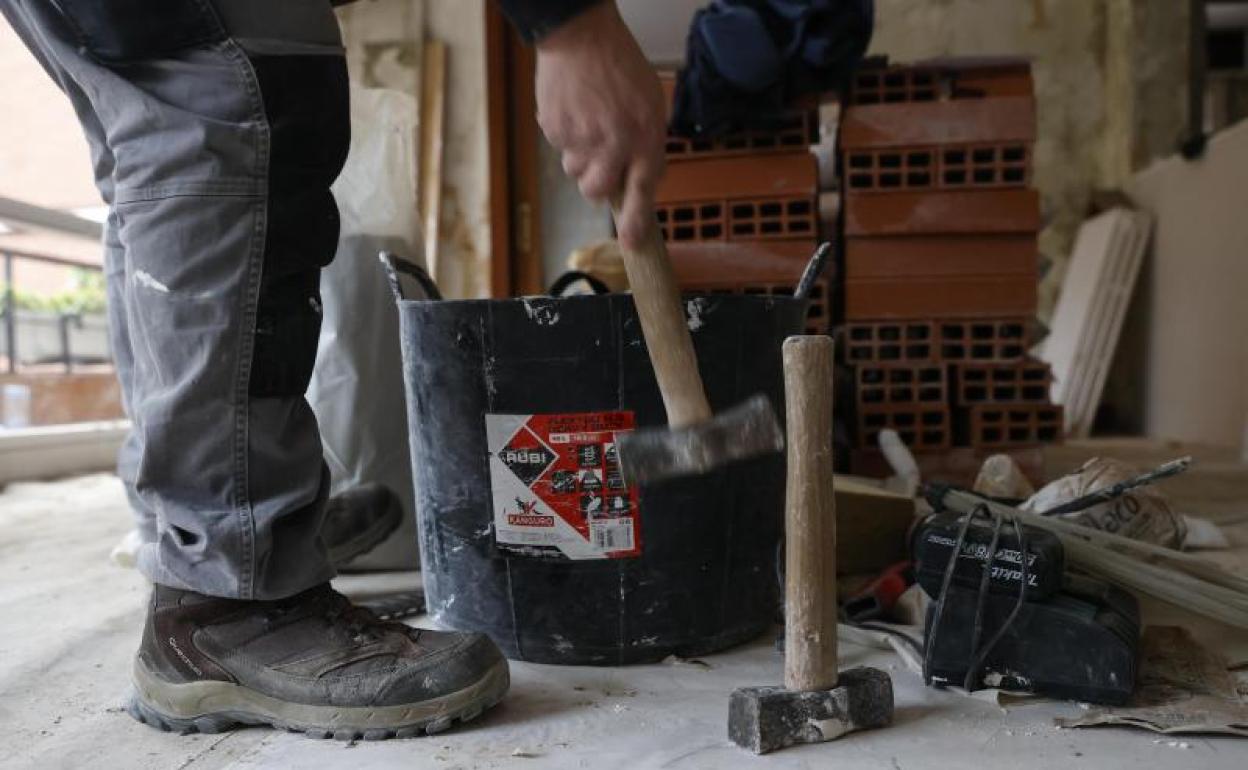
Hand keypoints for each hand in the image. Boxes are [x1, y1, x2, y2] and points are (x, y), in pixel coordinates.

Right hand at [535, 1, 665, 250]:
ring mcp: (580, 138)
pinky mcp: (554, 130)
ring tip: (586, 124)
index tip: (632, 243)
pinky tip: (574, 110)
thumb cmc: (620, 67)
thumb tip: (643, 180)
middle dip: (597, 182)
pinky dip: (565, 135)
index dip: (635, 221)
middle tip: (599, 160)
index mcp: (644, 137)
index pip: (642, 190)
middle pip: (596, 190)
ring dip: (580, 157)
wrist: (581, 37)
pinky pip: (559, 148)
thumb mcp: (651, 105)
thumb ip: (649, 144)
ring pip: (574, 172)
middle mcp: (613, 143)